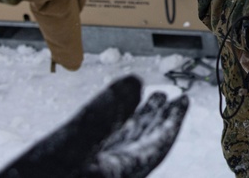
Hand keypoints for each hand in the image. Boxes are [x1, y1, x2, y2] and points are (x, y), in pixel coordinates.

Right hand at [0, 75, 187, 177]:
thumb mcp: (64, 148)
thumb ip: (101, 115)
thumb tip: (138, 80)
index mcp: (116, 175)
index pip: (155, 147)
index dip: (171, 121)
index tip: (183, 99)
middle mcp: (107, 177)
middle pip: (140, 148)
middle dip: (155, 120)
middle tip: (168, 97)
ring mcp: (89, 176)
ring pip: (118, 151)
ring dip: (132, 126)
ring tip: (143, 103)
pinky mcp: (66, 175)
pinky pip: (96, 154)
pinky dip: (105, 136)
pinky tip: (100, 129)